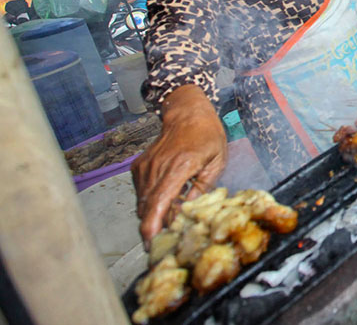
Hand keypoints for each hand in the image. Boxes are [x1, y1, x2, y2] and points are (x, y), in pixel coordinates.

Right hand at [131, 85, 226, 243]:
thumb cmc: (208, 136)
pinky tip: (165, 202)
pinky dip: (151, 202)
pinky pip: (142, 193)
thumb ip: (203, 188)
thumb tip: (190, 213)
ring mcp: (145, 167)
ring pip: (143, 202)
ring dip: (152, 216)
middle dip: (152, 229)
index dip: (153, 225)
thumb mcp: (217, 162)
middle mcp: (157, 167)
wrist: (187, 113)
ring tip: (167, 222)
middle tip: (163, 244)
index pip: (159, 201)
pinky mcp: (139, 167)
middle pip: (147, 207)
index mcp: (179, 166)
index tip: (151, 243)